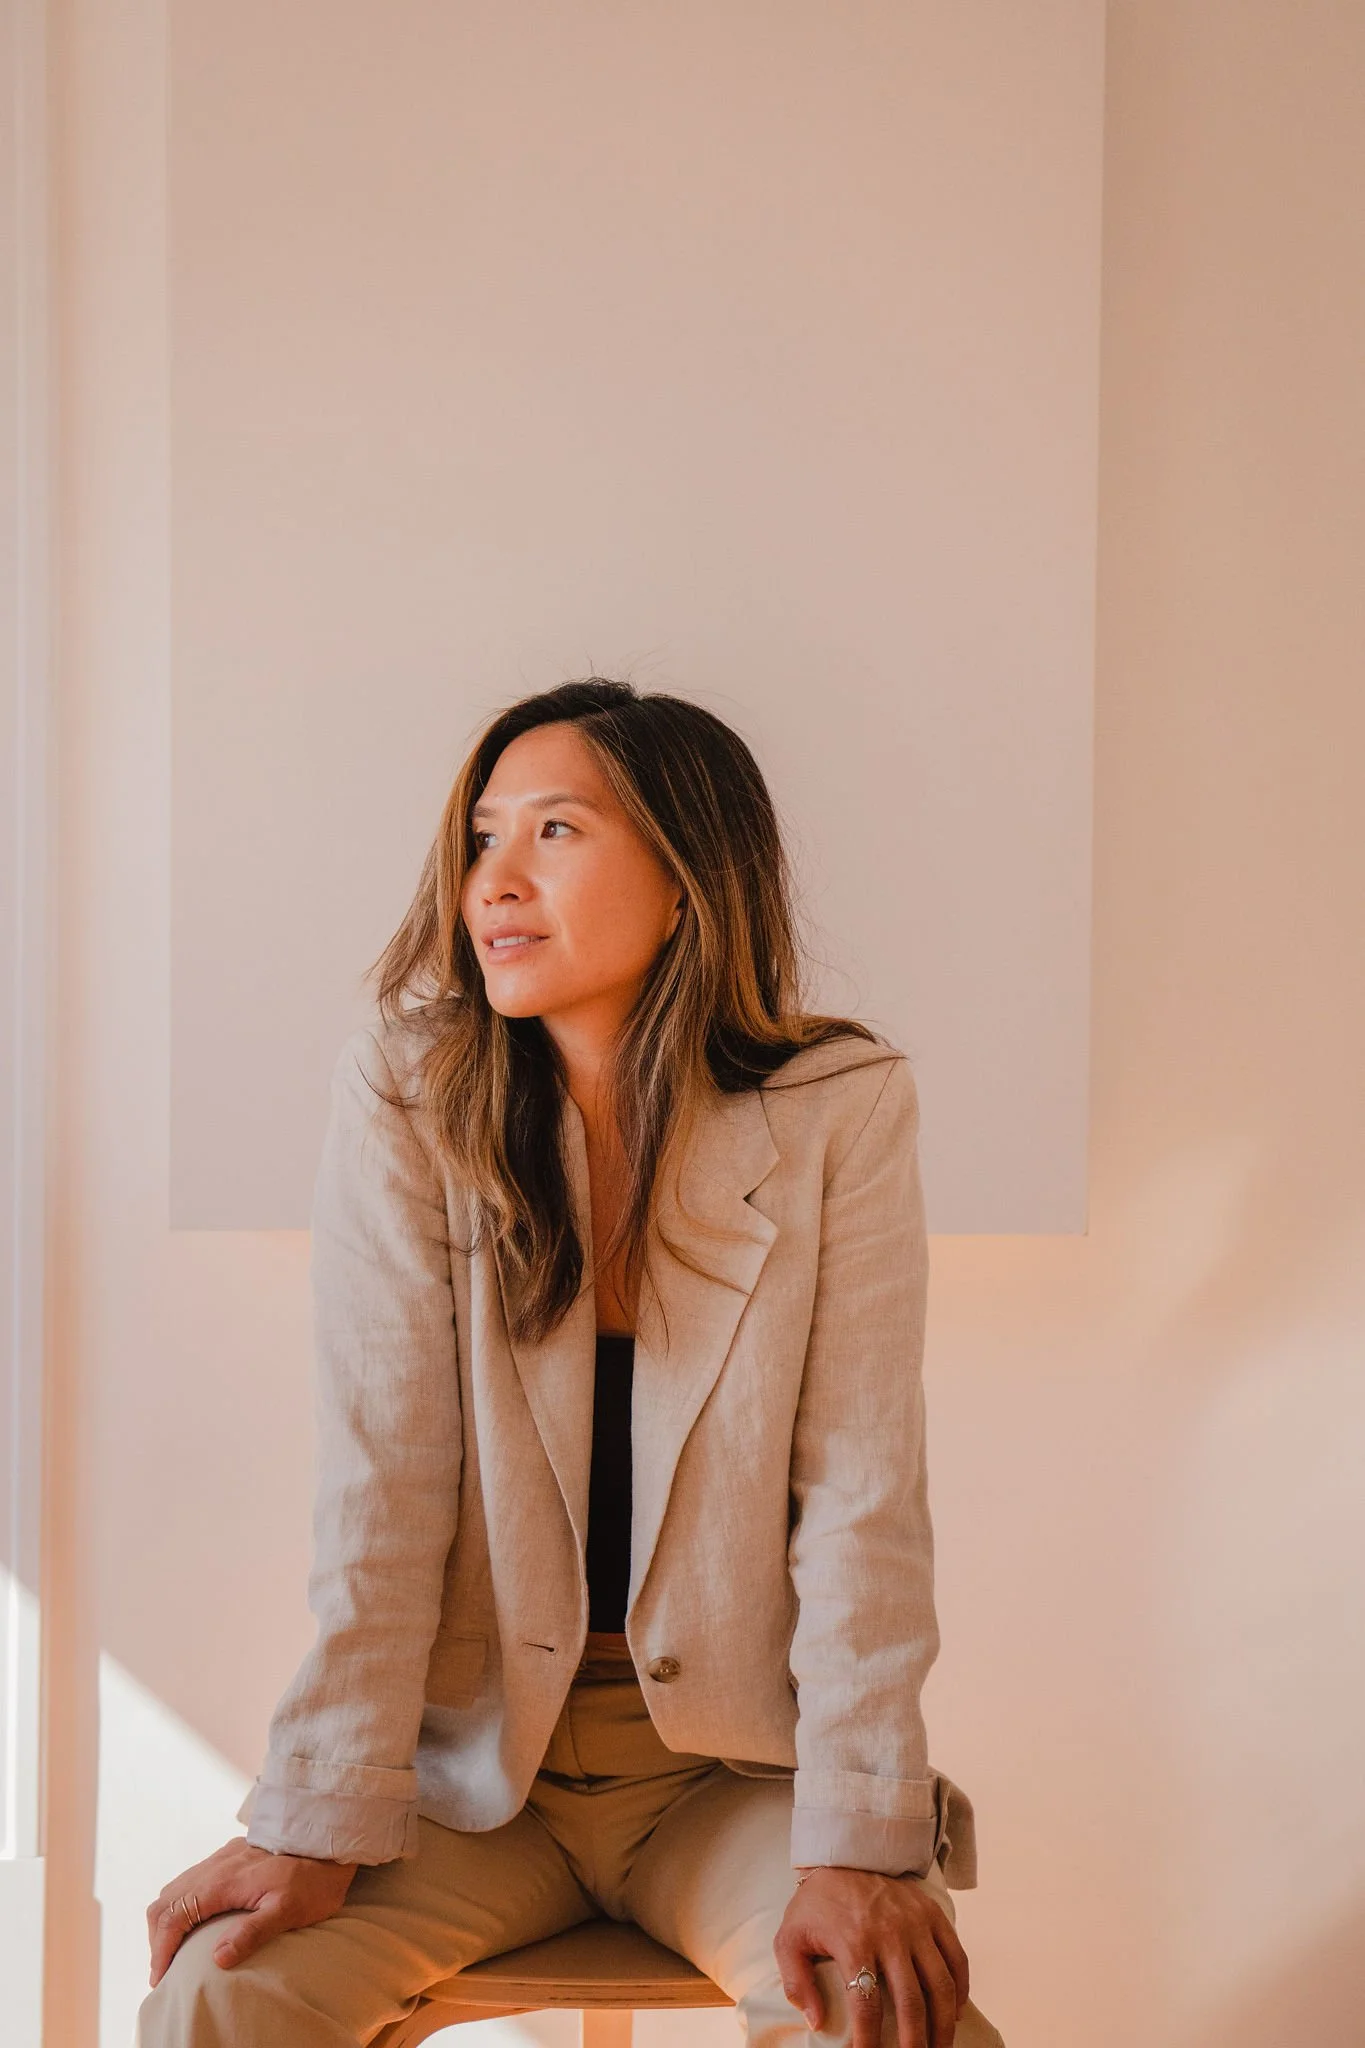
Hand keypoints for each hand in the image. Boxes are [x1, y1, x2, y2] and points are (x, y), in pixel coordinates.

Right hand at [146, 1836, 358, 1986]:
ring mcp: (221, 1858)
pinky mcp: (230, 1855)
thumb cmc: (314, 1879)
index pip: (173, 1916)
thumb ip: (252, 1932)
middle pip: (165, 1902)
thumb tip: (217, 1959)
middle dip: (158, 1938)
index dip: (161, 1950)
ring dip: (168, 1921)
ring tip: (174, 1952)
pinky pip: (191, 1879)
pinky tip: (194, 1921)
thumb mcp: (288, 1910)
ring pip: (175, 1889)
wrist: (329, 1838)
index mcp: (222, 1882)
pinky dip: (180, 1904)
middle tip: (165, 1970)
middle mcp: (215, 1866)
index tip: (161, 1978)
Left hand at [774, 1865, 969, 2045]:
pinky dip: (961, 1987)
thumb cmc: (816, 1902)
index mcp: (854, 1941)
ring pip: (940, 1984)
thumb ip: (796, 1981)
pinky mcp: (932, 1913)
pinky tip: (955, 2011)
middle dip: (914, 2042)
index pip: (867, 2005)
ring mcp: (916, 1923)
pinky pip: (956, 1956)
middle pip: (911, 2002)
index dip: (869, 2041)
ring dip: (943, 2024)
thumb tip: (814, 2022)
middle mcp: (890, 1933)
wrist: (844, 1852)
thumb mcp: (790, 1937)